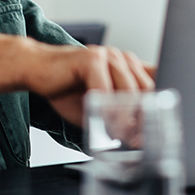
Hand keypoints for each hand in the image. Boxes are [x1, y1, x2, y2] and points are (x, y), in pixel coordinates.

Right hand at [24, 44, 154, 125]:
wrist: (36, 69)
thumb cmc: (67, 88)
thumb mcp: (99, 105)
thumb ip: (118, 114)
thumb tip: (137, 137)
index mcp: (129, 66)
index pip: (155, 82)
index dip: (158, 106)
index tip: (154, 130)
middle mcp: (122, 58)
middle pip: (146, 89)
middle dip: (143, 117)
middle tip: (137, 139)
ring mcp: (108, 55)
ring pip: (128, 90)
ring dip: (125, 117)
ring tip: (120, 135)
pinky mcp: (91, 58)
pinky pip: (104, 89)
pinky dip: (104, 109)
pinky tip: (101, 121)